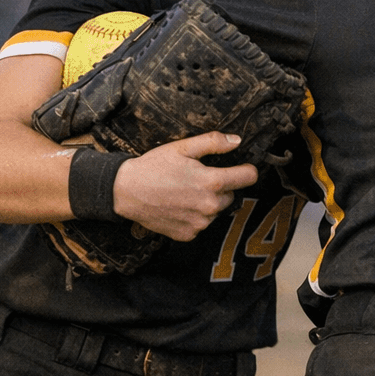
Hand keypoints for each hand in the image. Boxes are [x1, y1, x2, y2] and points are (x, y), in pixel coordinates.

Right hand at [110, 132, 257, 240]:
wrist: (125, 191)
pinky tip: (178, 206)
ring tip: (184, 192)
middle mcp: (209, 206)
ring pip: (216, 210)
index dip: (246, 170)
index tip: (240, 168)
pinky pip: (201, 224)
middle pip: (231, 195)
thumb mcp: (183, 147)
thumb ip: (213, 142)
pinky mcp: (188, 235)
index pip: (249, 177)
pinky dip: (193, 216)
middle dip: (220, 186)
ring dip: (207, 202)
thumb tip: (237, 141)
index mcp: (212, 182)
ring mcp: (199, 223)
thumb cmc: (153, 167)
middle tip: (196, 179)